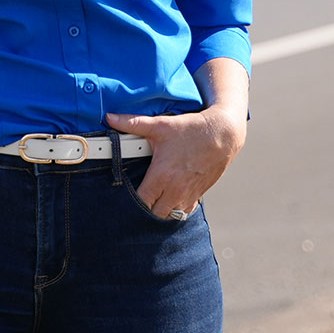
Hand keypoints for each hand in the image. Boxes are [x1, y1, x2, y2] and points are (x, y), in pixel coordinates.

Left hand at [106, 105, 245, 218]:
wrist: (224, 133)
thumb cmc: (191, 129)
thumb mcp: (161, 125)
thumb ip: (132, 123)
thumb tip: (109, 117)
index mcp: (162, 175)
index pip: (142, 202)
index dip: (132, 201)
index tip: (127, 194)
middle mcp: (176, 189)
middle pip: (155, 214)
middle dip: (146, 208)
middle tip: (141, 196)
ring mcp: (189, 194)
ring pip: (171, 215)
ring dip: (162, 210)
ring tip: (155, 198)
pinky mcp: (199, 194)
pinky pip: (185, 211)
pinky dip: (177, 209)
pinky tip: (172, 198)